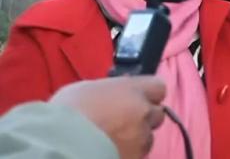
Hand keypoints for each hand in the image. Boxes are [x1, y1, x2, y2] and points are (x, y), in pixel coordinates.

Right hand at [50, 76, 166, 158]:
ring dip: (136, 139)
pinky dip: (126, 154)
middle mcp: (143, 112)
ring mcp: (141, 138)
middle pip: (156, 114)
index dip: (147, 95)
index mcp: (132, 90)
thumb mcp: (86, 90)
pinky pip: (136, 155)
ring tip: (112, 142)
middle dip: (143, 118)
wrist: (60, 146)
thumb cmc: (66, 113)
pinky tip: (108, 153)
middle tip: (122, 123)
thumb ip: (109, 91)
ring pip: (147, 138)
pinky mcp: (135, 158)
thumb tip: (114, 95)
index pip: (158, 88)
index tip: (136, 100)